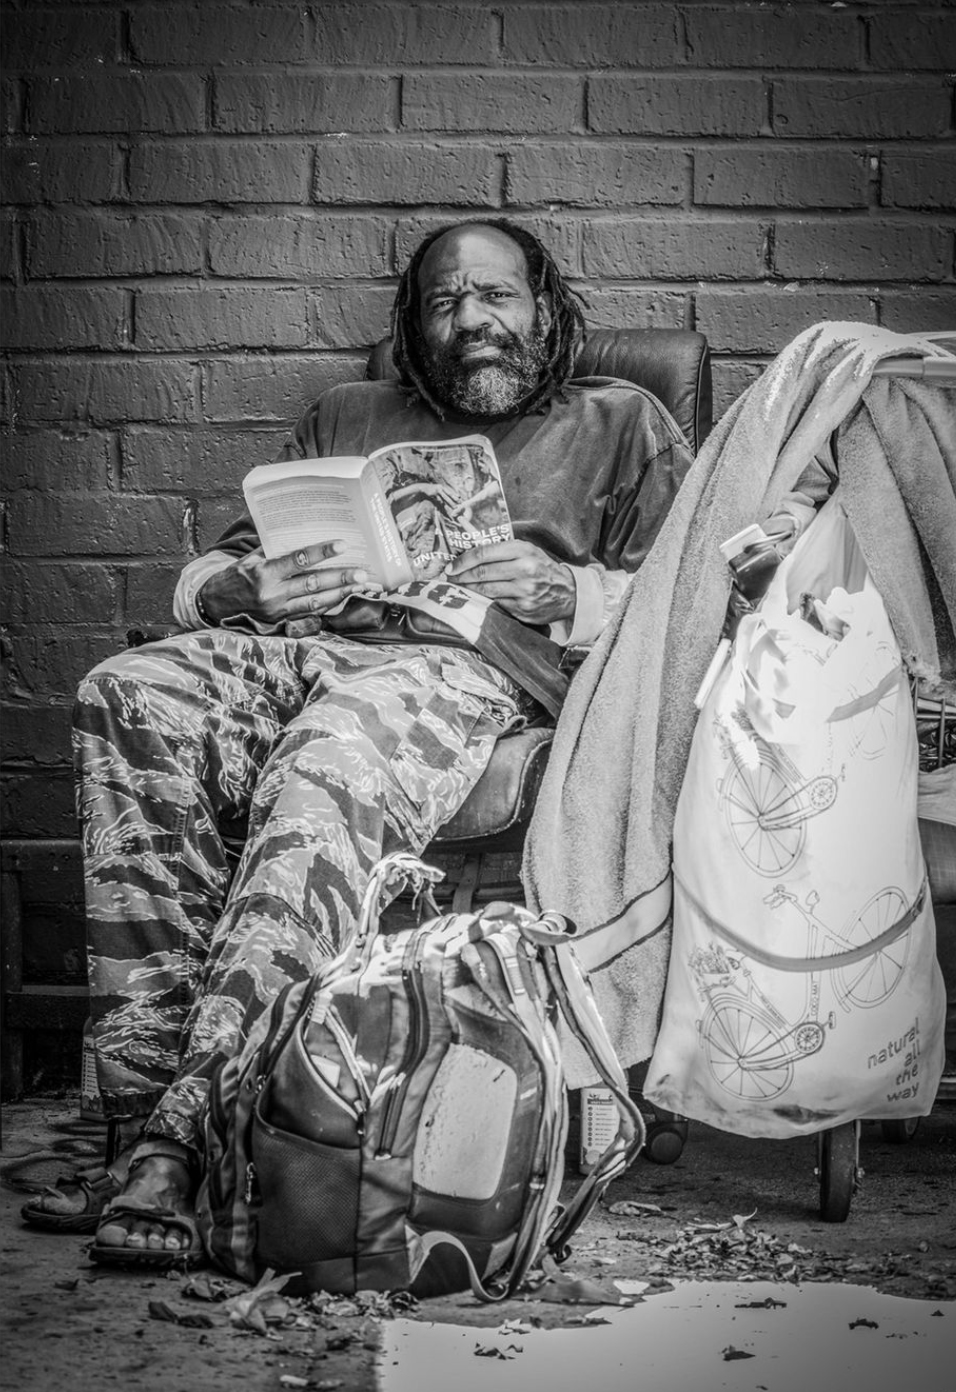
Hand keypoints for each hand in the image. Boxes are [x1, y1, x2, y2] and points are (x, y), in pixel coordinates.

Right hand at [198, 541, 382, 625]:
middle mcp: (272, 594)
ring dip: (340, 593)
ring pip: (315, 602)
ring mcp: (278, 611)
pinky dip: (328, 604)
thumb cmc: (236, 575)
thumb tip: (302, 534)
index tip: (342, 545)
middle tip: (361, 572)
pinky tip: (344, 596)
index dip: (321, 553)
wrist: (215, 605)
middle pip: (312, 585)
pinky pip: (310, 613)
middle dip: (339, 578)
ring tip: (360, 585)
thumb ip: (274, 549)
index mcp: (263, 573)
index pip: (297, 560)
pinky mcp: (282, 622)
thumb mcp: (250, 558)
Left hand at [446, 540, 574, 625]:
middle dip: (461, 576)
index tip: (451, 566)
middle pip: (482, 573)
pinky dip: (482, 600)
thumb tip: (470, 555)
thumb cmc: (543, 568)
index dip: (463, 560)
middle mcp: (524, 570)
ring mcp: (523, 591)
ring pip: (486, 590)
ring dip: (468, 589)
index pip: (484, 553)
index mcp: (523, 551)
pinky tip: (475, 597)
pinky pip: (495, 603)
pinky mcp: (522, 609)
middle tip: (450, 578)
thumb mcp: (528, 550)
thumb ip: (503, 550)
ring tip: (458, 587)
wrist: (568, 593)